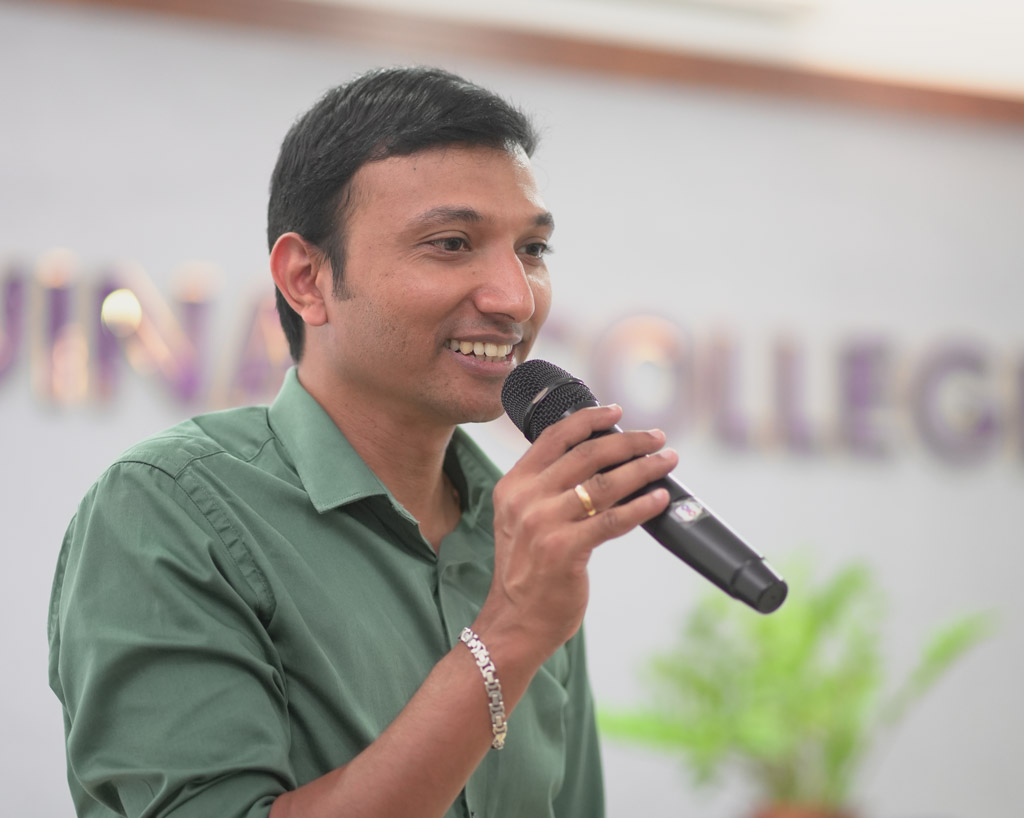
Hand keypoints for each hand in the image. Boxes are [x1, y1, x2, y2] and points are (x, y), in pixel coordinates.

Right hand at [477, 404, 678, 665]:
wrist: (514, 621)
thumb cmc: (527, 571)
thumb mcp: (521, 519)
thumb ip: (546, 489)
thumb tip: (599, 460)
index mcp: (513, 485)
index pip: (555, 437)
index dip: (589, 419)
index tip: (616, 411)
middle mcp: (526, 499)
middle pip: (587, 454)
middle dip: (629, 441)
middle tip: (656, 438)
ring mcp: (544, 524)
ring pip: (605, 483)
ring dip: (644, 468)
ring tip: (666, 462)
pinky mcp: (565, 550)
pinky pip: (613, 520)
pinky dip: (642, 505)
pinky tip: (659, 499)